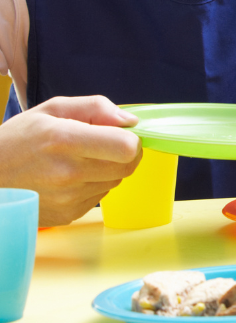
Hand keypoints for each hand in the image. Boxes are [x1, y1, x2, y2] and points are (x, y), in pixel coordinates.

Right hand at [0, 96, 141, 226]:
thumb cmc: (17, 139)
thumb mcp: (52, 109)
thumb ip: (96, 108)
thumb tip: (130, 121)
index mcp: (64, 140)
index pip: (126, 148)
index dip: (131, 138)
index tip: (121, 134)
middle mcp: (67, 173)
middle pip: (127, 167)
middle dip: (124, 153)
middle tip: (105, 145)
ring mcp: (67, 199)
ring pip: (115, 182)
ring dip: (107, 169)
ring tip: (79, 160)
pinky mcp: (67, 215)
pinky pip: (99, 197)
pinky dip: (93, 185)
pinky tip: (69, 178)